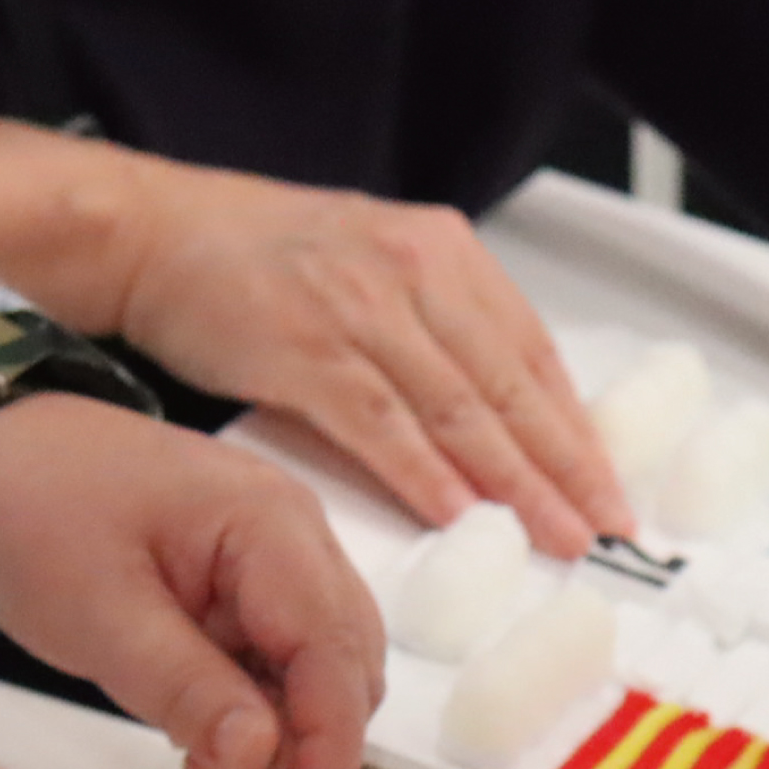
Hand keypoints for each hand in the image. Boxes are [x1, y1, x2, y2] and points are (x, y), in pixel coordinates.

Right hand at [0, 119, 630, 558]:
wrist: (160, 233)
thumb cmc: (263, 264)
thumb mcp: (376, 276)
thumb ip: (440, 338)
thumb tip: (501, 422)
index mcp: (443, 256)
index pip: (533, 356)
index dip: (577, 432)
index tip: (609, 490)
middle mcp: (413, 274)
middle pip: (509, 388)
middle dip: (564, 468)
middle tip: (603, 528)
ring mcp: (360, 310)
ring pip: (457, 408)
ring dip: (512, 482)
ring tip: (553, 535)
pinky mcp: (303, 347)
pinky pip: (380, 420)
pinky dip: (423, 471)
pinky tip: (458, 512)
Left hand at [0, 392, 382, 768]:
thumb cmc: (32, 514)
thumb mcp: (98, 616)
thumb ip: (185, 690)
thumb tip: (259, 757)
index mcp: (267, 524)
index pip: (332, 653)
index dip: (332, 747)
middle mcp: (296, 533)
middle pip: (348, 664)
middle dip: (305, 740)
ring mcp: (280, 553)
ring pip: (323, 669)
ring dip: (280, 727)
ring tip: (193, 748)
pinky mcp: (254, 578)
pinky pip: (285, 658)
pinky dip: (257, 705)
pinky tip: (197, 722)